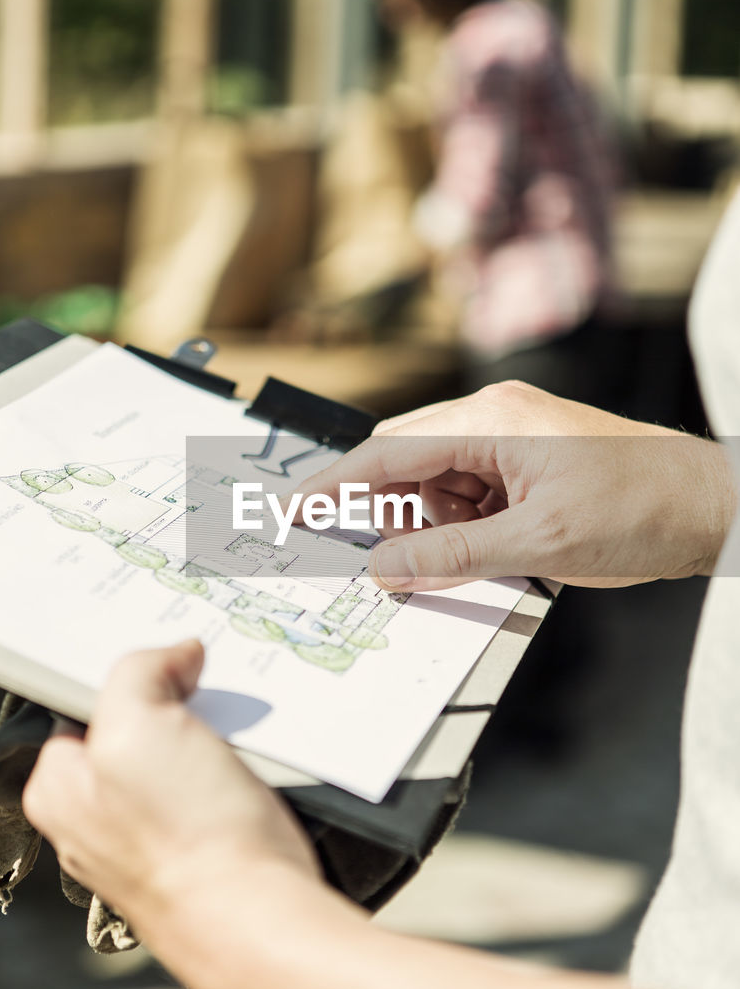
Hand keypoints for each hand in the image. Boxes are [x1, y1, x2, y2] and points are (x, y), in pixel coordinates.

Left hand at [23, 641, 319, 944]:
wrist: (259, 920)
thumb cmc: (188, 833)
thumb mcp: (138, 722)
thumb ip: (139, 673)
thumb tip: (177, 656)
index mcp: (59, 790)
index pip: (80, 705)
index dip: (124, 677)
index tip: (164, 661)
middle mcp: (93, 822)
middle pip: (133, 730)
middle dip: (172, 706)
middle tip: (206, 694)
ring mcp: (147, 844)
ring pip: (180, 759)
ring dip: (212, 739)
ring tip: (237, 740)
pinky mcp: (198, 857)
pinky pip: (215, 792)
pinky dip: (237, 773)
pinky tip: (255, 775)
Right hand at [294, 382, 735, 591]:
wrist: (713, 509)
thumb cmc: (640, 510)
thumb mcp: (537, 543)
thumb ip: (450, 555)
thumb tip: (382, 569)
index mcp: (490, 420)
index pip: (388, 452)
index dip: (334, 485)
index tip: (291, 510)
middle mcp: (494, 419)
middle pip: (407, 466)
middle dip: (395, 517)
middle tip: (395, 565)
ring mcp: (512, 440)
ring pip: (437, 487)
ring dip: (438, 528)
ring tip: (481, 557)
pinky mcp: (527, 465)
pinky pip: (470, 497)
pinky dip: (467, 529)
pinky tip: (497, 551)